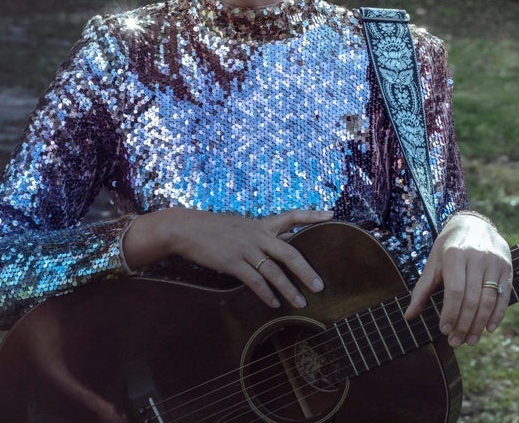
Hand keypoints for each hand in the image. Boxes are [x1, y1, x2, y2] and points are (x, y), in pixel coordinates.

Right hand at [123, 208, 333, 308]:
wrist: (186, 228)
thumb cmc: (213, 229)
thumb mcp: (240, 226)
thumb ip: (259, 235)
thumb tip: (276, 244)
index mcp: (261, 224)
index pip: (292, 215)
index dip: (312, 215)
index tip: (332, 214)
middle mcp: (258, 235)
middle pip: (290, 251)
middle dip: (306, 270)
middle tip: (320, 286)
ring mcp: (246, 248)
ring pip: (274, 271)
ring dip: (289, 289)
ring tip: (301, 303)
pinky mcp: (233, 262)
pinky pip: (254, 281)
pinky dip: (266, 293)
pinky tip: (274, 304)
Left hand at [404, 212, 511, 347]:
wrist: (474, 224)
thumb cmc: (448, 247)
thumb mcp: (433, 263)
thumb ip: (421, 290)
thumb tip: (409, 316)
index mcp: (455, 255)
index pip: (455, 292)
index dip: (450, 314)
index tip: (445, 331)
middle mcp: (477, 257)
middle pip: (472, 299)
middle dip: (464, 324)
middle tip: (456, 342)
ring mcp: (494, 262)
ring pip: (489, 300)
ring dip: (480, 324)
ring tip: (470, 340)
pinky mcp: (507, 266)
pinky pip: (504, 296)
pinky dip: (498, 315)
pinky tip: (489, 329)